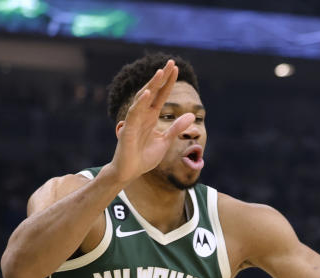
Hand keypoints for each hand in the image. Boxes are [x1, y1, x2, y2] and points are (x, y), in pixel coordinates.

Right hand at [105, 60, 195, 185]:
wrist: (130, 172)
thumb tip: (191, 115)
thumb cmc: (145, 156)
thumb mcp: (166, 141)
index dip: (169, 82)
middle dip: (162, 78)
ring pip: (143, 98)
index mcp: (151, 116)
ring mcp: (135, 120)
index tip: (177, 69)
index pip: (162, 95)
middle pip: (153, 91)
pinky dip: (141, 102)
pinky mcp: (128, 129)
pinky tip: (149, 93)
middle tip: (171, 63)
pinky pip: (134, 113)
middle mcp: (143, 115)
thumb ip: (176, 128)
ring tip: (161, 72)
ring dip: (152, 85)